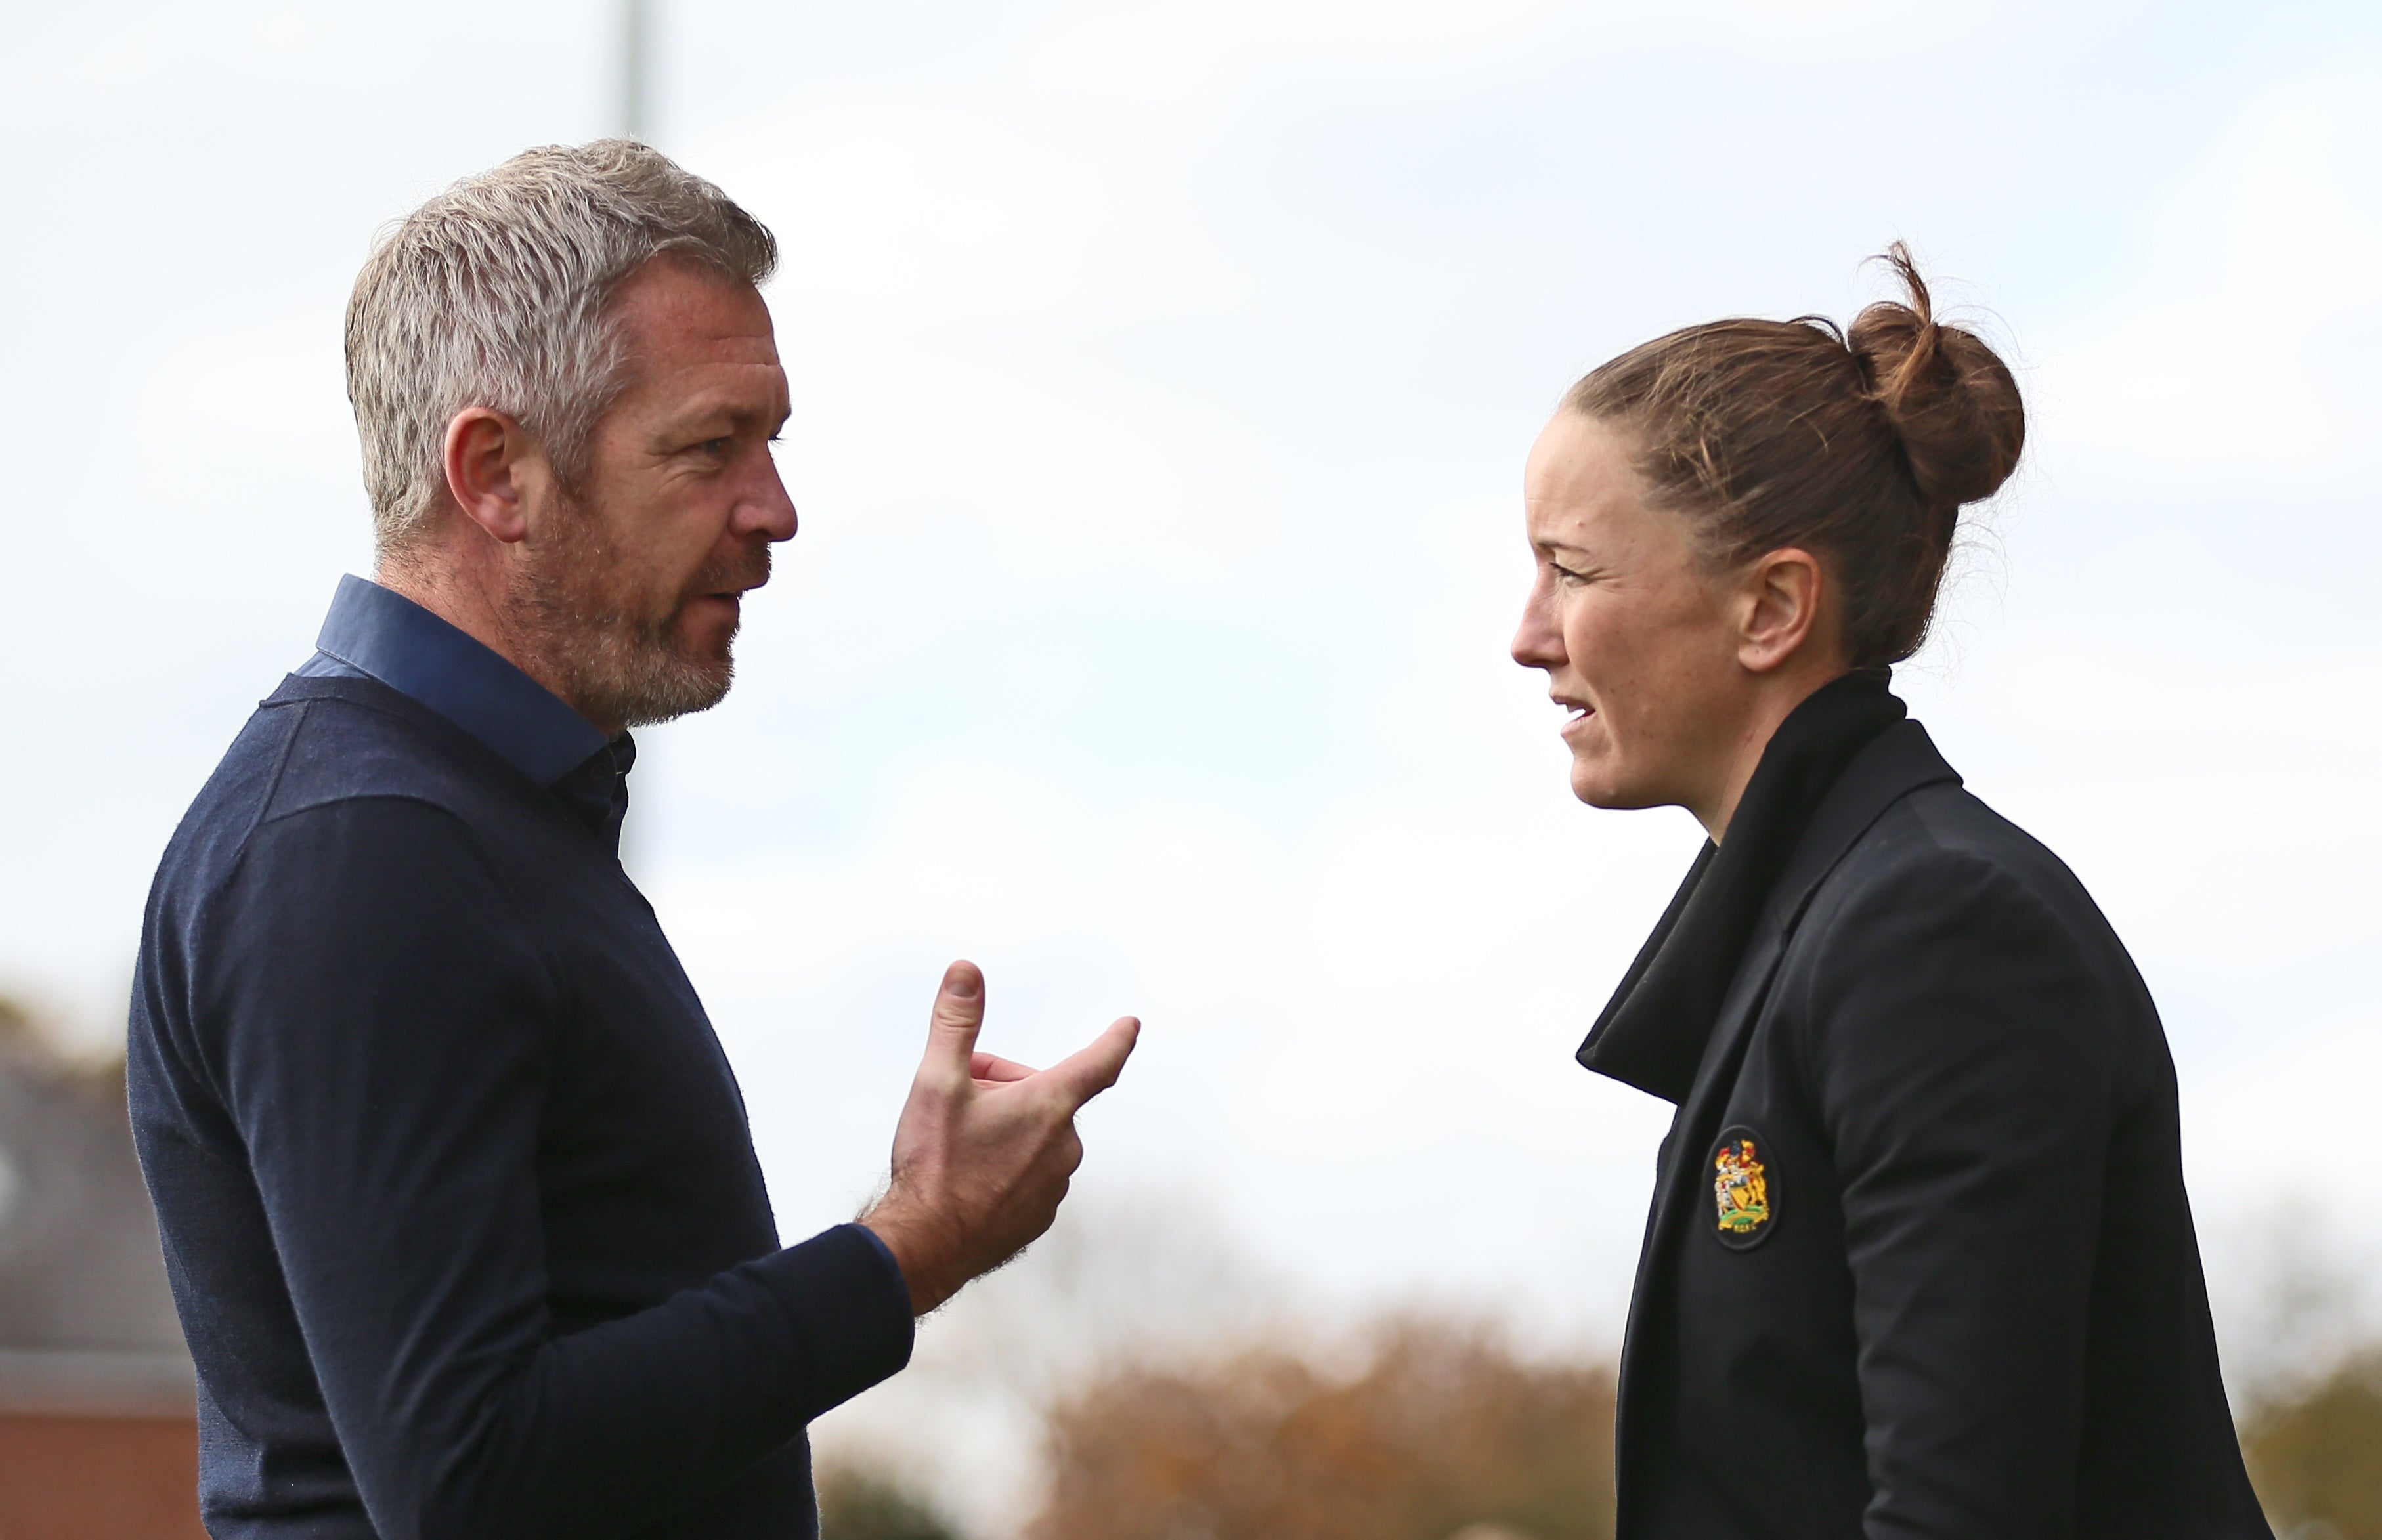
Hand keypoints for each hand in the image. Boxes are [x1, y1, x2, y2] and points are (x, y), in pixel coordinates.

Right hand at [861, 960, 1137, 1314]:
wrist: (925, 1246)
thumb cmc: (934, 1164)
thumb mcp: (937, 1081)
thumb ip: (956, 1021)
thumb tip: (967, 970)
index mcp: (1049, 1106)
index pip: (1099, 1062)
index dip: (1115, 1039)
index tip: (1130, 1025)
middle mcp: (1064, 1146)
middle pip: (1042, 1095)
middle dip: (1003, 1087)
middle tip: (956, 1099)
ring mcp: (1055, 1184)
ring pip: (1033, 1135)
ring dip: (1003, 1127)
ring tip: (956, 1144)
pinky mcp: (1039, 1215)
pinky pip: (1027, 1172)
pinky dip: (1003, 1164)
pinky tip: (966, 1177)